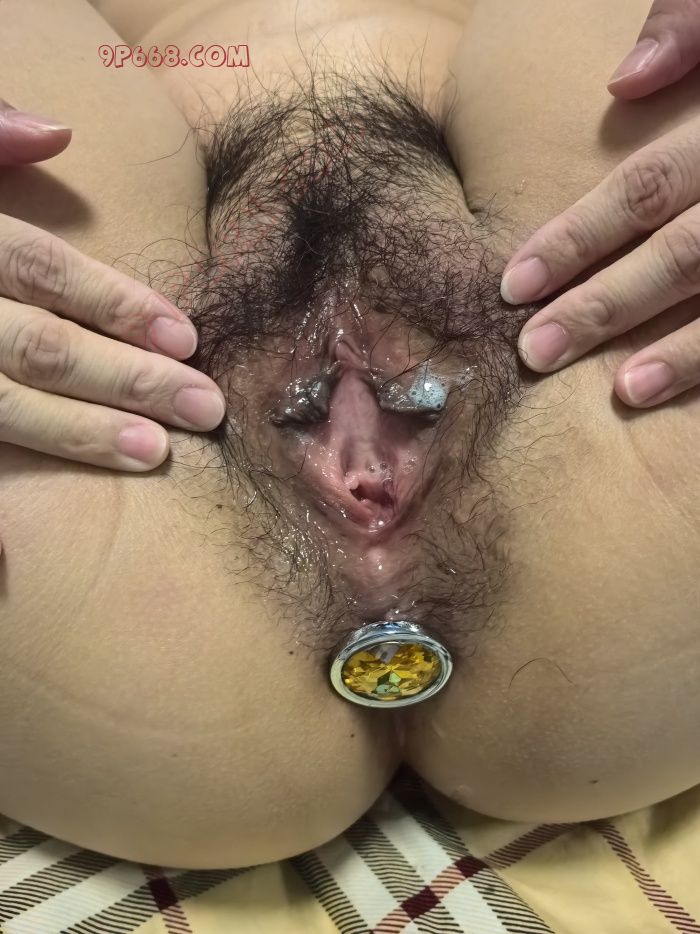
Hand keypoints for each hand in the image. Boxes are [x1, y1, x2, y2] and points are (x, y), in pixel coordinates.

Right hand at [0, 101, 225, 469]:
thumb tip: (59, 133)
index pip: (38, 268)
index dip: (114, 302)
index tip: (186, 337)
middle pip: (38, 347)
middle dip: (127, 380)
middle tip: (205, 407)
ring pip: (5, 406)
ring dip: (81, 433)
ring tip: (154, 453)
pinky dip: (33, 457)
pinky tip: (83, 478)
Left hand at [501, 0, 699, 410]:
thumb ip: (694, 26)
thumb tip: (623, 81)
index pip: (648, 186)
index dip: (578, 237)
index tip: (515, 284)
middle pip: (684, 255)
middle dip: (607, 307)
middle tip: (537, 351)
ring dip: (685, 353)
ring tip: (625, 390)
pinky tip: (684, 390)